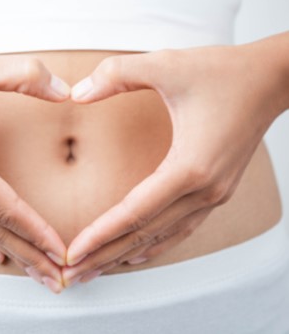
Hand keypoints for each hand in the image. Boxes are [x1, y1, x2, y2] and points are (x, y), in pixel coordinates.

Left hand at [62, 43, 286, 286]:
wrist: (272, 79)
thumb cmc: (224, 72)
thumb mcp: (166, 64)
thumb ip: (116, 74)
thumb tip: (75, 94)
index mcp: (190, 166)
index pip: (135, 213)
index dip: (100, 235)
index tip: (71, 253)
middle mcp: (204, 190)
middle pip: (145, 235)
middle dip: (105, 256)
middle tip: (71, 275)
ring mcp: (213, 194)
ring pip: (162, 238)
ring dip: (125, 255)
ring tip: (94, 270)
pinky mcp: (216, 190)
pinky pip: (180, 228)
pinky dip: (154, 244)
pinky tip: (135, 252)